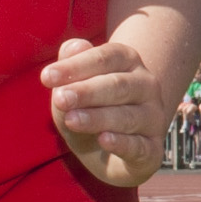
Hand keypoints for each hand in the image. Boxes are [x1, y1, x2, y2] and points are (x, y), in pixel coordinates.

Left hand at [44, 32, 167, 188]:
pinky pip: (139, 146)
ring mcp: (153, 118)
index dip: (77, 66)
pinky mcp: (153, 150)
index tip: (47, 77)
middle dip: (87, 92)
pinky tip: (104, 140)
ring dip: (98, 117)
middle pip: (118, 85)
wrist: (107, 154)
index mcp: (128, 62)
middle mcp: (146, 86)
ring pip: (127, 116)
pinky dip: (122, 143)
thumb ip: (71, 66)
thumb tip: (73, 46)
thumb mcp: (72, 87)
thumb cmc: (88, 109)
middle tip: (60, 98)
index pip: (105, 58)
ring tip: (71, 119)